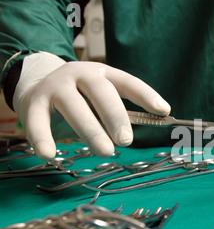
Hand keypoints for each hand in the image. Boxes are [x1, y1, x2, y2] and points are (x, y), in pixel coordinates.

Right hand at [13, 52, 170, 159]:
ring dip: (90, 130)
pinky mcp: (33, 103)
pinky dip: (42, 138)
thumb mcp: (100, 99)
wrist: (36, 86)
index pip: (127, 82)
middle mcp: (79, 75)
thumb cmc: (80, 98)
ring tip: (106, 152)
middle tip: (127, 140)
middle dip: (115, 116)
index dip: (146, 95)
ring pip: (73, 107)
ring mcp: (55, 87)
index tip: (164, 110)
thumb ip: (120, 112)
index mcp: (102, 74)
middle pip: (100, 92)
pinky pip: (37, 121)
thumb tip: (149, 128)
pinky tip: (49, 154)